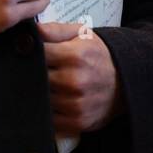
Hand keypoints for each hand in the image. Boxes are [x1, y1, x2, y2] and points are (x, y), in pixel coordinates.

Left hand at [36, 20, 125, 136]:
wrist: (127, 82)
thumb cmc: (99, 56)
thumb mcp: (82, 35)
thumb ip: (54, 30)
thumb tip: (31, 31)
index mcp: (74, 56)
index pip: (36, 55)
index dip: (27, 54)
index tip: (25, 54)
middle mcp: (74, 81)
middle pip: (34, 79)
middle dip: (29, 75)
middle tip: (29, 71)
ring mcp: (75, 104)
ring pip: (39, 99)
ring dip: (36, 94)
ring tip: (40, 86)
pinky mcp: (77, 122)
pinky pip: (49, 119)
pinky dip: (45, 111)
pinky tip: (50, 102)